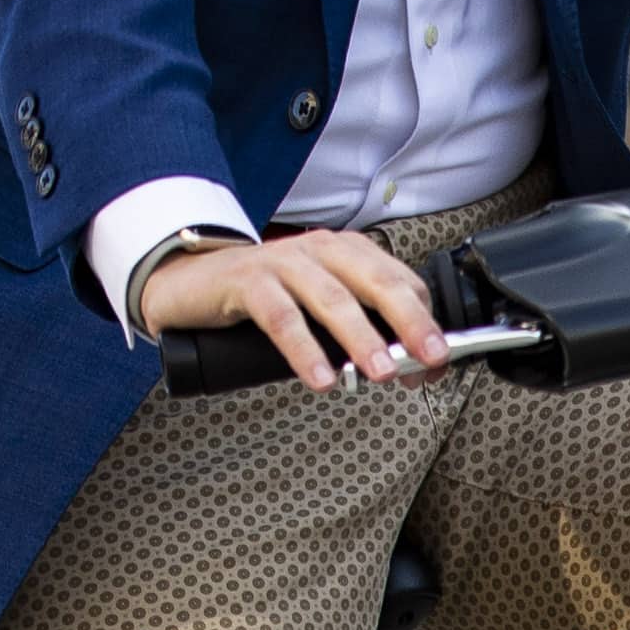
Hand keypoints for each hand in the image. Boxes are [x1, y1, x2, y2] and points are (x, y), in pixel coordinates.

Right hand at [139, 225, 450, 389]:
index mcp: (347, 253)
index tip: (438, 362)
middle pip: (377, 283)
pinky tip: (320, 379)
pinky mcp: (247, 282)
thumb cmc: (265, 298)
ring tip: (383, 373)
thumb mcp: (321, 311)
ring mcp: (283, 262)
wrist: (191, 281)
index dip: (423, 322)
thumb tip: (411, 370)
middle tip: (431, 356)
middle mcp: (320, 251)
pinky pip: (282, 317)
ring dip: (361, 337)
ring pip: (332, 300)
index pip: (400, 282)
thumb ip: (361, 332)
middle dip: (410, 321)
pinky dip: (304, 350)